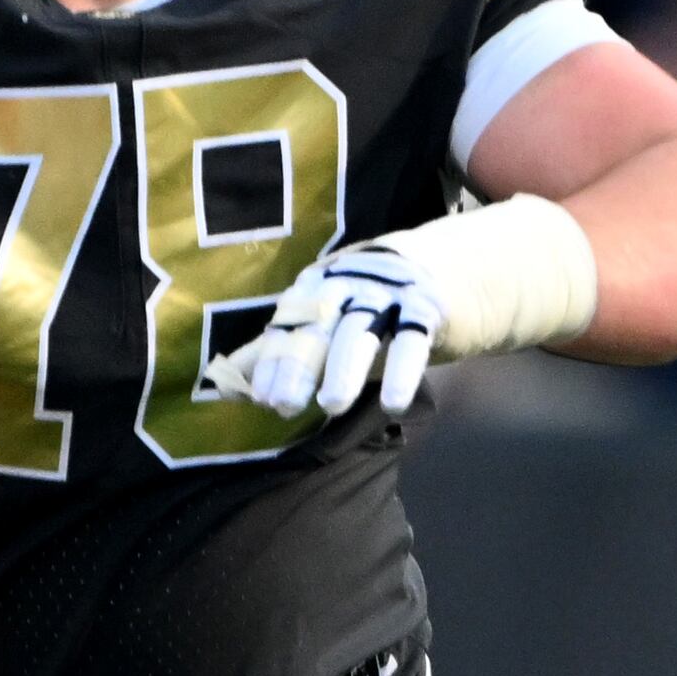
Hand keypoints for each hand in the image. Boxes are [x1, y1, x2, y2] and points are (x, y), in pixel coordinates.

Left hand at [211, 244, 447, 417]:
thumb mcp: (326, 323)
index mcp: (318, 284)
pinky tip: (393, 404)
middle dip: (300, 365)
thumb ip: (280, 351)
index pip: (288, 323)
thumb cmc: (375, 304)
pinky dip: (403, 372)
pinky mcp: (428, 305)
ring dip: (345, 369)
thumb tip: (223, 384)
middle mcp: (349, 282)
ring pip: (361, 330)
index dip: (272, 359)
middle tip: (284, 406)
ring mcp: (389, 291)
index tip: (260, 397)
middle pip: (319, 325)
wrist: (453, 268)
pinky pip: (412, 340)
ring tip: (331, 407)